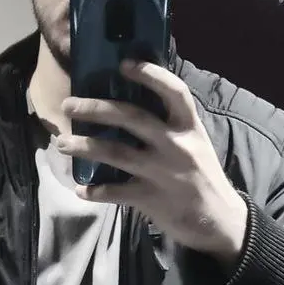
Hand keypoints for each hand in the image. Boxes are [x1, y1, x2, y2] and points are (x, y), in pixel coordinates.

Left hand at [56, 60, 247, 267]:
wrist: (221, 220)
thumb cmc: (202, 175)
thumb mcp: (195, 143)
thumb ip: (170, 125)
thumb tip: (131, 105)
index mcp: (189, 127)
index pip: (174, 91)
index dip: (150, 75)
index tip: (124, 64)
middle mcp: (176, 145)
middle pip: (131, 117)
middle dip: (96, 108)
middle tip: (68, 105)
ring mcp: (162, 172)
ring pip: (116, 152)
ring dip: (84, 146)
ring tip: (61, 143)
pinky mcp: (152, 198)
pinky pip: (116, 192)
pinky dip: (96, 191)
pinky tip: (80, 190)